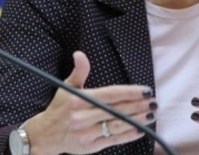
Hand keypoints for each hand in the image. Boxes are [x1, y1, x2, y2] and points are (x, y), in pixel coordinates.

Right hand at [25, 51, 156, 154]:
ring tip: (151, 114)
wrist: (44, 136)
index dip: (130, 92)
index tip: (146, 90)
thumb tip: (79, 54)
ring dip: (137, 120)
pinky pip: (113, 140)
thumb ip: (79, 71)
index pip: (110, 94)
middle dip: (137, 106)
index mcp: (79, 100)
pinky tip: (141, 129)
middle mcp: (82, 117)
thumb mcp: (66, 88)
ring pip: (117, 125)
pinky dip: (129, 135)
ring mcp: (86, 133)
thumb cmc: (59, 108)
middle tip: (154, 102)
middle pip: (116, 110)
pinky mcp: (90, 147)